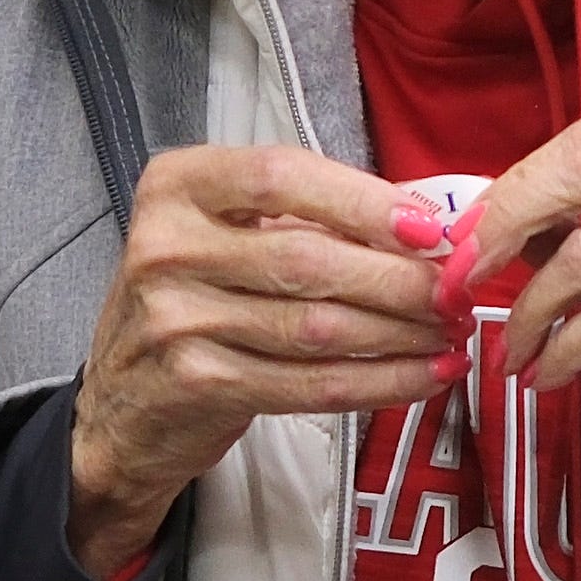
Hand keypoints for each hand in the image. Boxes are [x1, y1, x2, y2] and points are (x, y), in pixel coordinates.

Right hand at [71, 141, 457, 579]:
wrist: (122, 406)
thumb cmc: (194, 304)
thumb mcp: (227, 237)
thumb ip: (310, 218)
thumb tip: (429, 219)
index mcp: (177, 187)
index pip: (281, 174)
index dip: (364, 201)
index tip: (430, 228)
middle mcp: (166, 247)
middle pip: (309, 258)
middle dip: (401, 278)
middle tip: (458, 290)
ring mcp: (175, 320)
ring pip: (319, 327)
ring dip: (403, 333)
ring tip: (452, 331)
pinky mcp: (198, 384)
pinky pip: (312, 385)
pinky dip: (381, 382)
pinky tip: (424, 374)